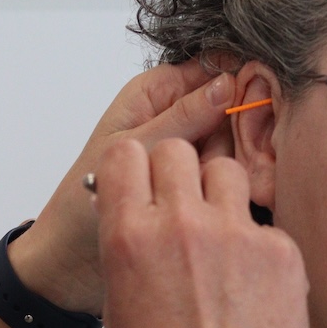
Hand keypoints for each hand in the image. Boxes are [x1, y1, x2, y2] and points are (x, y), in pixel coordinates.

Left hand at [9, 60, 235, 314]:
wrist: (71, 260)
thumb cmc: (82, 203)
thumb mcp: (135, 150)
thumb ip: (182, 118)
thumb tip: (226, 85)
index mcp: (155, 93)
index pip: (213, 67)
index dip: (239, 80)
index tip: (255, 104)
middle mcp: (175, 115)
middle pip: (231, 106)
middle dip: (237, 130)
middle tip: (220, 159)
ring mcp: (188, 149)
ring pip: (234, 142)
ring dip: (231, 163)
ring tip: (207, 189)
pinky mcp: (194, 182)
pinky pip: (226, 173)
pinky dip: (229, 185)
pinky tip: (220, 202)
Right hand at [94, 138, 309, 327]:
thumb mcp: (118, 311)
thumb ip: (126, 252)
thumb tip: (136, 220)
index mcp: (128, 237)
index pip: (124, 153)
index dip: (131, 169)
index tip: (140, 185)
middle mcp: (181, 224)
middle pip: (177, 151)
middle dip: (175, 173)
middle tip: (181, 208)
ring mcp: (236, 234)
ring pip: (225, 172)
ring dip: (217, 195)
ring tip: (220, 239)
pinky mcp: (281, 252)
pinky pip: (262, 223)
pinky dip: (255, 244)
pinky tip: (251, 286)